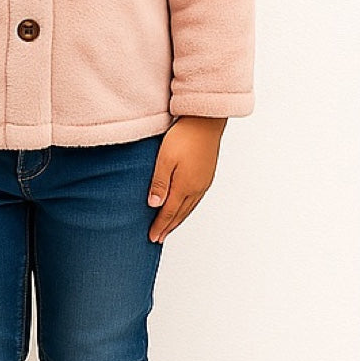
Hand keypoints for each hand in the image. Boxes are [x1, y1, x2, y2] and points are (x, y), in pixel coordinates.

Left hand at [147, 116, 226, 242]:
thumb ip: (159, 183)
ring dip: (178, 219)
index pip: (169, 212)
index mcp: (185, 186)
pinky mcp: (207, 175)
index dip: (160, 226)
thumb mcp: (165, 159)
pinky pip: (195, 199)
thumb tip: (154, 206)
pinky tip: (183, 207)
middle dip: (168, 227)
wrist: (206, 121)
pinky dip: (187, 208)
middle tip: (158, 238)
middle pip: (180, 214)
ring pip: (189, 207)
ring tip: (169, 227)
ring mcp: (204, 182)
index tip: (152, 237)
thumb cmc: (184, 136)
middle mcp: (197, 188)